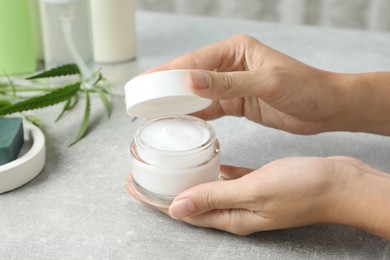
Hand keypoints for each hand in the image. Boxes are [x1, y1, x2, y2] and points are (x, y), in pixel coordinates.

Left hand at [127, 156, 389, 238]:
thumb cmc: (302, 188)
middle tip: (145, 173)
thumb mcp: (254, 191)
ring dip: (186, 178)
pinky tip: (207, 159)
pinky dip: (213, 170)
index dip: (155, 200)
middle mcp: (236, 211)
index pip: (182, 210)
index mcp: (232, 217)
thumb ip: (214, 198)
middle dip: (165, 189)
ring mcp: (247, 198)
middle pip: (189, 201)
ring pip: (207, 189)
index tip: (133, 186)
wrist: (340, 183)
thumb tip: (176, 208)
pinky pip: (227, 178)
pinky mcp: (258, 184)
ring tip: (169, 164)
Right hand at [146, 34, 348, 134]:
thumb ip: (228, 83)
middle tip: (140, 98)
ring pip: (196, 92)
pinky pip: (209, 107)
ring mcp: (231, 84)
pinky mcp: (236, 102)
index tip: (145, 83)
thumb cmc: (305, 87)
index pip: (194, 61)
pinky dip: (194, 114)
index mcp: (235, 50)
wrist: (326, 107)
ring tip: (153, 111)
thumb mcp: (267, 83)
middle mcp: (230, 64)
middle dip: (165, 86)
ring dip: (177, 101)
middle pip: (190, 75)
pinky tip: (180, 120)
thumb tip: (190, 80)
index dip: (167, 73)